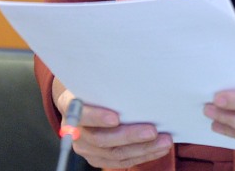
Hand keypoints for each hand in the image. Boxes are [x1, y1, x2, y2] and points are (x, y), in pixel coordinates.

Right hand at [53, 81, 171, 166]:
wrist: (83, 100)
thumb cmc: (96, 86)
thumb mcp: (95, 78)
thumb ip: (107, 81)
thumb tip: (135, 74)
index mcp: (70, 105)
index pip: (81, 114)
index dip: (97, 118)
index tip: (116, 118)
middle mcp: (75, 131)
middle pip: (102, 139)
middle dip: (130, 136)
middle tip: (153, 131)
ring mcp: (86, 148)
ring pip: (114, 154)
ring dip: (143, 149)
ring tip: (164, 142)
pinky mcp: (97, 158)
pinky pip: (121, 161)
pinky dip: (143, 156)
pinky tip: (158, 149)